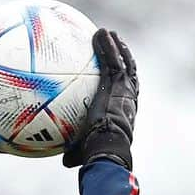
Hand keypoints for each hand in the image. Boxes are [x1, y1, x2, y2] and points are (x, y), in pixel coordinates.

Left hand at [63, 29, 138, 170]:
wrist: (106, 148)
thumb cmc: (96, 155)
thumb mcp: (85, 153)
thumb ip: (76, 152)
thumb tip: (64, 161)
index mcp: (124, 113)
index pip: (127, 94)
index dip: (125, 83)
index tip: (119, 75)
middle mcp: (128, 99)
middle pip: (130, 73)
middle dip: (124, 58)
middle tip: (117, 46)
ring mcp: (124, 89)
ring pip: (123, 61)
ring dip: (117, 46)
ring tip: (109, 34)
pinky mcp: (116, 83)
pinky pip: (111, 59)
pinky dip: (107, 45)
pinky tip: (100, 33)